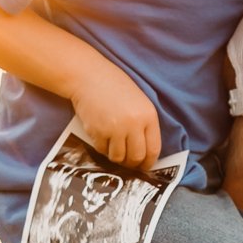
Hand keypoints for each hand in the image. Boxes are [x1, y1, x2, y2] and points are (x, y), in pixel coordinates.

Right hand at [70, 55, 162, 169]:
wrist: (89, 76)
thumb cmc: (115, 87)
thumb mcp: (139, 102)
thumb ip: (144, 124)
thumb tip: (144, 152)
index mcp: (148, 115)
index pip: (153, 149)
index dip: (149, 162)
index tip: (144, 166)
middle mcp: (133, 124)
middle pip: (136, 157)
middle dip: (132, 164)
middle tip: (128, 163)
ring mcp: (115, 129)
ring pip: (118, 157)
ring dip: (116, 157)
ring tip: (114, 148)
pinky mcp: (98, 132)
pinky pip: (102, 150)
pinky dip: (102, 148)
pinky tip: (102, 137)